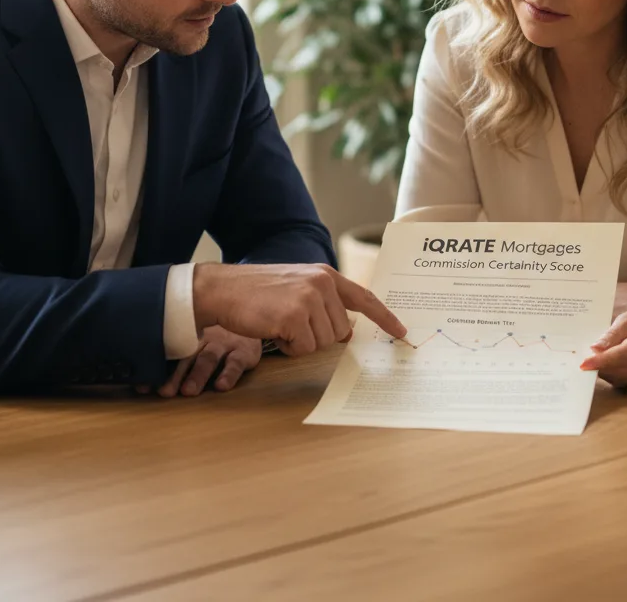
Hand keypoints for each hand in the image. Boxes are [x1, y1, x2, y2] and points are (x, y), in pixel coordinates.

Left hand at [137, 326, 261, 397]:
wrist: (251, 316)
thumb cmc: (216, 334)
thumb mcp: (195, 338)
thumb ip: (173, 356)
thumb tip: (141, 383)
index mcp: (188, 337)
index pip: (169, 353)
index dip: (155, 369)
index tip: (143, 386)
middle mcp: (203, 339)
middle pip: (186, 357)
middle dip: (174, 375)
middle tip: (164, 392)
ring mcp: (223, 344)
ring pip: (208, 359)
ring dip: (197, 375)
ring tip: (189, 391)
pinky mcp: (243, 351)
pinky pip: (235, 362)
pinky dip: (228, 374)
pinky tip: (221, 386)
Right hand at [193, 262, 406, 356]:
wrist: (223, 289)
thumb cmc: (258, 293)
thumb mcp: (297, 289)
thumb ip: (324, 304)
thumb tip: (347, 333)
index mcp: (325, 275)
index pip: (364, 298)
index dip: (385, 318)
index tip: (403, 333)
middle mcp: (322, 283)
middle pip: (340, 332)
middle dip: (316, 336)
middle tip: (289, 322)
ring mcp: (309, 299)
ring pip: (323, 343)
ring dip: (300, 343)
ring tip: (279, 323)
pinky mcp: (294, 316)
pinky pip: (303, 350)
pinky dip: (287, 348)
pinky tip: (272, 330)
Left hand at [579, 306, 626, 388]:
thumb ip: (612, 334)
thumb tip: (596, 350)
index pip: (626, 353)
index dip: (604, 360)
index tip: (584, 363)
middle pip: (626, 369)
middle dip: (603, 368)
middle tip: (586, 363)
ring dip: (608, 374)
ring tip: (597, 362)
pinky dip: (617, 376)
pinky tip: (610, 367)